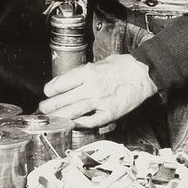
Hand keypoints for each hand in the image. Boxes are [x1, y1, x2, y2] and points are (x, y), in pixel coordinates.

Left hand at [40, 53, 157, 128]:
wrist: (144, 73)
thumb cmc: (123, 66)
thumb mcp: (99, 63)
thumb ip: (83, 73)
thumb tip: (68, 81)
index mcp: (87, 73)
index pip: (59, 84)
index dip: (49, 90)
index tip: (48, 93)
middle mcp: (91, 88)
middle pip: (62, 100)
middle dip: (49, 107)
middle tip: (43, 109)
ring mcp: (100, 102)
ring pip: (71, 113)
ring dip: (58, 117)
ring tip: (51, 118)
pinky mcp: (109, 114)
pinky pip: (89, 122)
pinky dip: (78, 124)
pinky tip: (70, 124)